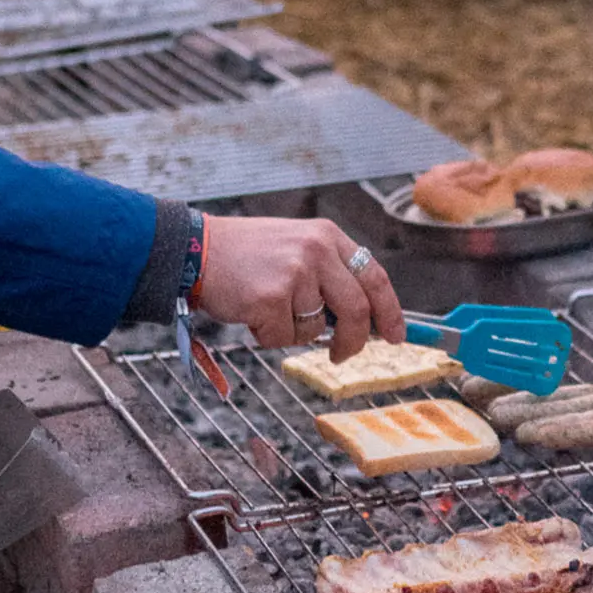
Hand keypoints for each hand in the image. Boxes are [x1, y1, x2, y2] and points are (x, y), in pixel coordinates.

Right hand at [192, 216, 404, 360]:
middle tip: (341, 355)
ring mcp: (295, 273)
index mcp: (327, 236)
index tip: (397, 335)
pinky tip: (251, 312)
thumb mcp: (296, 247)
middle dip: (354, 341)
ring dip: (293, 332)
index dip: (390, 311)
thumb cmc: (244, 255)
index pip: (375, 277)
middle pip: (358, 310)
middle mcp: (316, 250)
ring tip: (267, 309)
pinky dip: (267, 336)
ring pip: (316, 329)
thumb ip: (329, 275)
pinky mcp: (271, 298)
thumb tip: (361, 319)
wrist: (195, 248)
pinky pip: (284, 337)